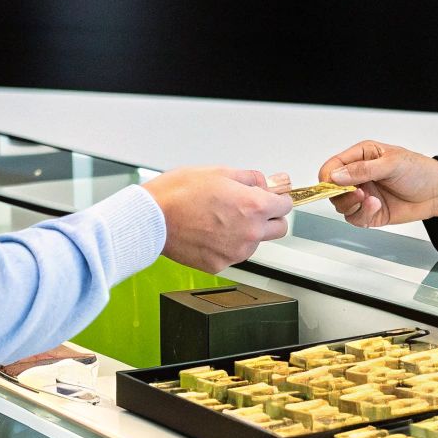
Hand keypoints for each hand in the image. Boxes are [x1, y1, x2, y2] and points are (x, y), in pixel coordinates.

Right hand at [141, 167, 292, 272]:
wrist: (152, 218)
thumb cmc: (179, 193)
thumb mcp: (220, 172)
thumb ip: (250, 178)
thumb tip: (266, 182)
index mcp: (254, 206)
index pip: (286, 205)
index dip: (278, 198)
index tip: (273, 197)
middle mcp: (250, 232)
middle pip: (279, 228)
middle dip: (270, 217)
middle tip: (251, 208)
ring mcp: (235, 252)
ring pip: (255, 243)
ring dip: (247, 232)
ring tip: (220, 218)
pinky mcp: (219, 265)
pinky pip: (232, 254)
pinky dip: (226, 245)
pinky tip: (209, 232)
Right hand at [319, 140, 437, 227]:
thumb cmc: (418, 170)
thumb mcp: (391, 163)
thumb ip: (362, 170)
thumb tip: (336, 176)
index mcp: (360, 156)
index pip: (332, 167)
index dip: (328, 178)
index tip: (334, 185)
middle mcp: (358, 176)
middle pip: (332, 190)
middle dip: (341, 194)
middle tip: (358, 193)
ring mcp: (363, 195)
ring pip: (342, 206)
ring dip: (353, 205)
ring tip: (371, 200)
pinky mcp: (370, 213)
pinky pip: (355, 218)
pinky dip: (363, 215)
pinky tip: (376, 207)